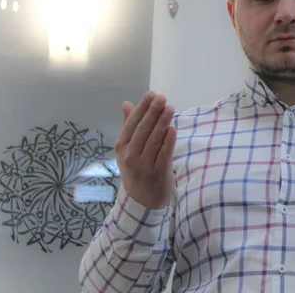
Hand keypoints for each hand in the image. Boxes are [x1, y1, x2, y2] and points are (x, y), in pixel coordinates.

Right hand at [113, 91, 176, 208]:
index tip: (151, 94)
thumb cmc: (136, 169)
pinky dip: (168, 141)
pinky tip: (172, 129)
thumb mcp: (126, 149)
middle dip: (153, 112)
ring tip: (170, 108)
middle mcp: (130, 155)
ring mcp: (143, 165)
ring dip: (162, 123)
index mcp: (121, 147)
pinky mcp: (157, 173)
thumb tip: (126, 103)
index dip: (142, 108)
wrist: (141, 201)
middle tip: (162, 98)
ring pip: (153, 140)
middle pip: (142, 130)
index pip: (132, 123)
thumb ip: (128, 126)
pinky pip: (163, 154)